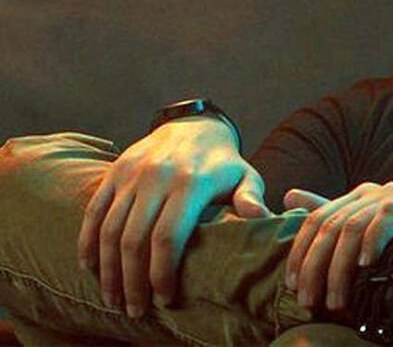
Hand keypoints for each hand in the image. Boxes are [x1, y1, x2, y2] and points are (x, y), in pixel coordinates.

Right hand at [77, 116, 272, 318]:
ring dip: (108, 270)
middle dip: (132, 281)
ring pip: (110, 229)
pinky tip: (91, 268)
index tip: (165, 298)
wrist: (194, 126)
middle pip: (134, 239)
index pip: (168, 237)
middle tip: (135, 310)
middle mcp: (157, 177)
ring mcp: (132, 174)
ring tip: (113, 299)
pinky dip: (88, 242)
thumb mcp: (245, 175)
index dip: (162, 272)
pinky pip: (93, 211)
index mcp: (191, 182)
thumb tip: (261, 217)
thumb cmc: (223, 163)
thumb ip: (251, 197)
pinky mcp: (115, 172)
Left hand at [282, 182, 392, 312]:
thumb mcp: (365, 239)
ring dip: (339, 267)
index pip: (316, 220)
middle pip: (330, 225)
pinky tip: (365, 265)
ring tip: (337, 299)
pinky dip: (372, 241)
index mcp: (355, 197)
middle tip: (311, 301)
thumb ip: (330, 217)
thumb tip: (288, 195)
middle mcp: (370, 191)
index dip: (301, 253)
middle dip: (315, 267)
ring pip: (352, 226)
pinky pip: (386, 217)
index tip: (293, 286)